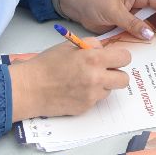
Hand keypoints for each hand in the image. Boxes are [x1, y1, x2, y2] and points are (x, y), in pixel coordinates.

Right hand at [6, 42, 131, 119]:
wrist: (30, 88)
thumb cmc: (47, 64)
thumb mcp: (70, 46)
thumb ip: (92, 46)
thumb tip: (106, 49)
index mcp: (94, 59)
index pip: (125, 58)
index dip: (119, 57)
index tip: (113, 58)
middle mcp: (97, 78)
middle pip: (124, 79)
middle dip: (116, 74)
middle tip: (105, 71)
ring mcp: (92, 96)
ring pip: (110, 90)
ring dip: (103, 85)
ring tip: (84, 80)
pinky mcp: (86, 108)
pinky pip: (96, 100)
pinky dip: (90, 95)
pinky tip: (75, 90)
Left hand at [55, 0, 155, 37]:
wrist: (75, 4)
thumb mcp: (114, 11)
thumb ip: (132, 23)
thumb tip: (150, 35)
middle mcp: (139, 3)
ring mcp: (133, 15)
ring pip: (149, 26)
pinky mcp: (126, 25)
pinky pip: (138, 33)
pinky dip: (143, 41)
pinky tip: (149, 51)